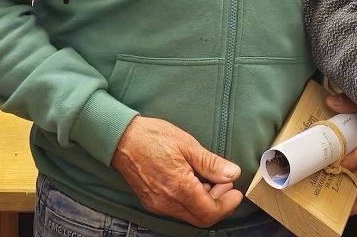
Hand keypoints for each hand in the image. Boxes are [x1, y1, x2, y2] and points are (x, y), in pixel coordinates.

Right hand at [111, 116, 242, 225]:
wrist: (120, 138)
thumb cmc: (152, 137)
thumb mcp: (187, 144)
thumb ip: (211, 163)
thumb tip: (232, 174)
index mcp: (179, 187)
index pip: (210, 212)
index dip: (228, 205)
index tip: (235, 191)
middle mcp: (167, 202)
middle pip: (201, 219)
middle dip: (218, 204)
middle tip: (225, 183)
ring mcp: (158, 204)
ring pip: (190, 215)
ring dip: (204, 202)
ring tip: (208, 178)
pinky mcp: (151, 202)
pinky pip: (177, 210)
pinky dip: (190, 201)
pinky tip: (192, 182)